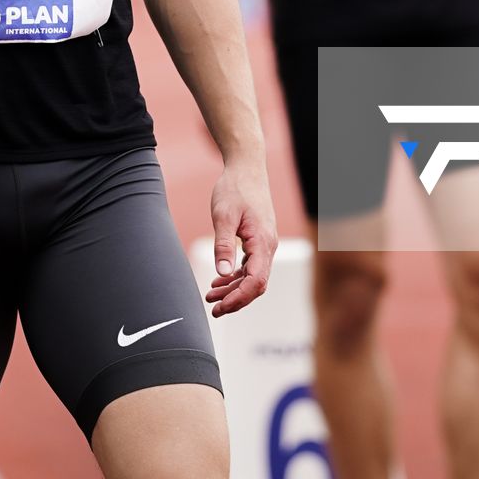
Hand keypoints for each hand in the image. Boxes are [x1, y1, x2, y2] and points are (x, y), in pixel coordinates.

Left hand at [205, 153, 276, 317]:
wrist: (246, 168)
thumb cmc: (235, 189)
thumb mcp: (223, 216)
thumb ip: (223, 245)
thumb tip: (222, 274)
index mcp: (262, 242)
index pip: (256, 281)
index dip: (239, 298)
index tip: (220, 307)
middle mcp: (268, 246)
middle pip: (256, 284)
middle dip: (236, 299)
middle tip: (213, 310)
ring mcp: (265, 244)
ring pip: (253, 277)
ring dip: (234, 290)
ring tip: (211, 298)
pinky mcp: (258, 240)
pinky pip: (250, 266)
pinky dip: (236, 277)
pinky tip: (219, 282)